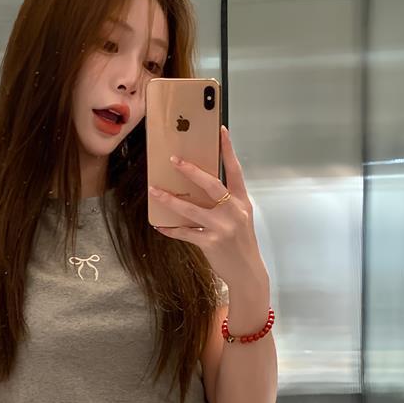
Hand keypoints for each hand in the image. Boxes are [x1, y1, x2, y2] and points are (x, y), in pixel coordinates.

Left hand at [148, 127, 269, 321]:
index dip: (228, 149)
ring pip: (191, 209)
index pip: (235, 170)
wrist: (248, 273)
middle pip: (211, 185)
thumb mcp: (241, 217)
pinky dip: (171, 229)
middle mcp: (233, 211)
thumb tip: (201, 184)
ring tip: (155, 191)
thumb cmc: (242, 241)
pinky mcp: (210, 243)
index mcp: (241, 201)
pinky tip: (160, 225)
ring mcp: (222, 228)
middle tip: (173, 160)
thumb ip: (226, 201)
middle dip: (191, 171)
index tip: (221, 130)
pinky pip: (185, 233)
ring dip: (170, 200)